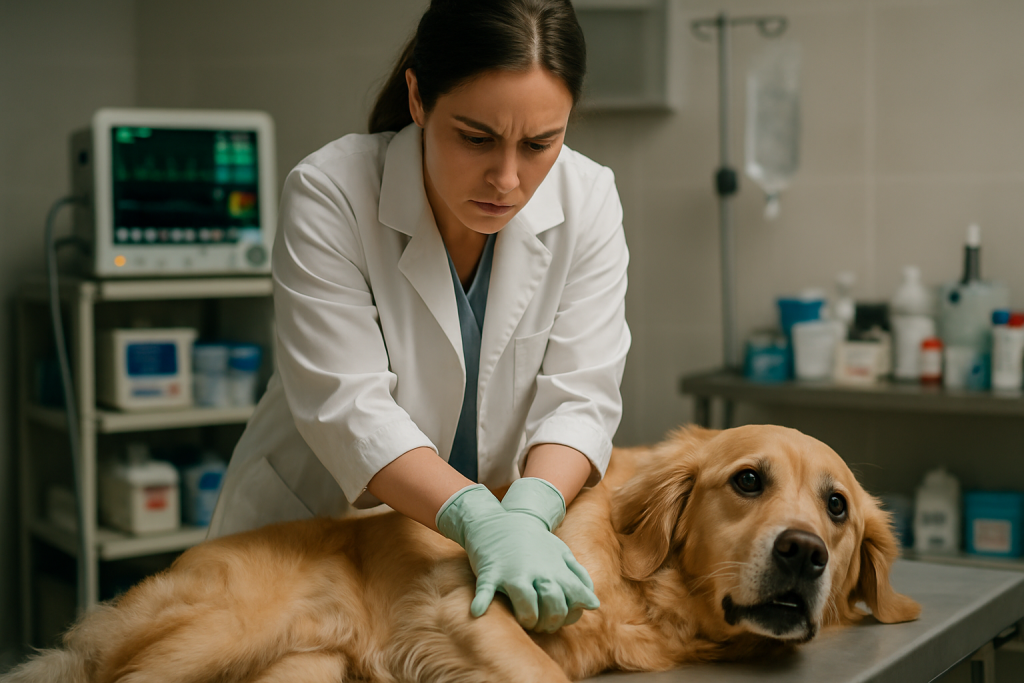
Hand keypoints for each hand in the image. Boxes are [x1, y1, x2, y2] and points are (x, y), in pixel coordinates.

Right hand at [436, 482, 598, 631]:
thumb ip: (578, 576)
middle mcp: (539, 572)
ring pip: (528, 608)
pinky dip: (481, 603)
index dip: (571, 614)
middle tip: (542, 622)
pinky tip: (478, 611)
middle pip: (555, 608)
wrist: (500, 523)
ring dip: (529, 620)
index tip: (561, 616)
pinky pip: (485, 591)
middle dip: (551, 622)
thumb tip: (594, 603)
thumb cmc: (533, 543)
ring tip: (525, 620)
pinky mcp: (491, 572)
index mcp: (557, 569)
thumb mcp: (561, 553)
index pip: (576, 598)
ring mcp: (514, 573)